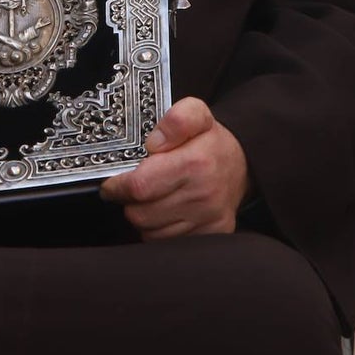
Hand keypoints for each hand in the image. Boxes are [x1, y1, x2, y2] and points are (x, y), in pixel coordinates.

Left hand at [100, 97, 250, 239]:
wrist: (243, 165)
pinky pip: (167, 242)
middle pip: (140, 214)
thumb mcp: (195, 113)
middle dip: (128, 202)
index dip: (117, 186)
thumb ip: (176, 119)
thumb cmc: (210, 141)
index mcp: (195, 163)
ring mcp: (208, 219)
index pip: (139, 187)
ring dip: (143, 217)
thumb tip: (154, 143)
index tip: (112, 183)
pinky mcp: (211, 235)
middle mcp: (203, 195)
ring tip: (150, 199)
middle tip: (132, 190)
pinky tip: (164, 212)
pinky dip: (158, 230)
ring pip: (150, 232)